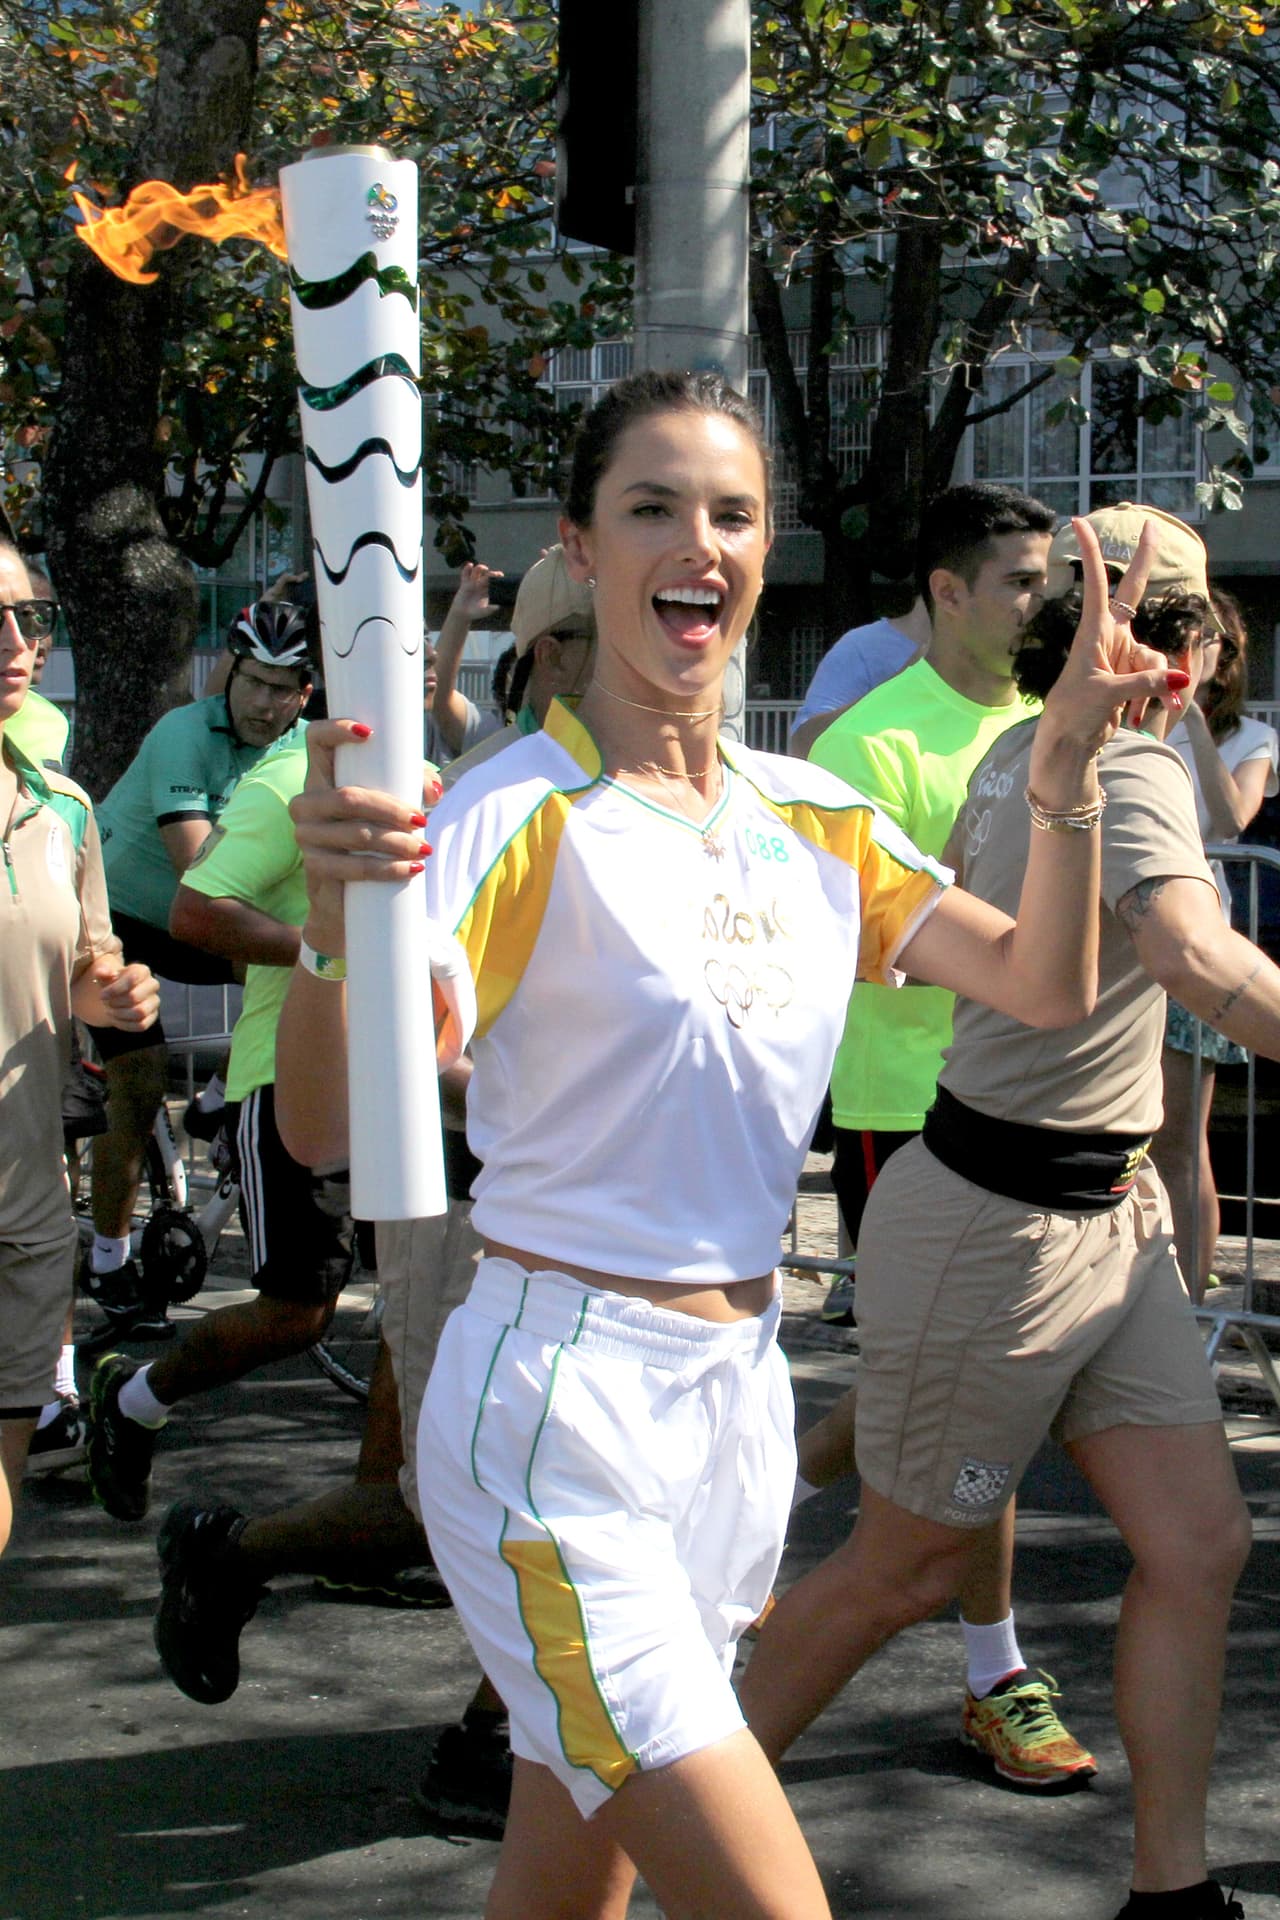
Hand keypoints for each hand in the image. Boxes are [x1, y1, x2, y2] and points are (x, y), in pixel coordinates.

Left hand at [95, 960, 160, 1031]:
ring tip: (110, 1011)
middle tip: (107, 1003)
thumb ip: (102, 973)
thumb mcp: (105, 976)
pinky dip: (125, 1024)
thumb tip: (101, 972)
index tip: (102, 995)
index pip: (132, 978)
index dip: (114, 989)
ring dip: (120, 1014)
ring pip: (139, 1012)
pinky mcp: (152, 1016)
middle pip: (134, 997)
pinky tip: (117, 1019)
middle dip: (116, 1002)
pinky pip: (141, 1025)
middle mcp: (152, 984)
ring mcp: (154, 1001)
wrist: (118, 996)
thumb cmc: (112, 984)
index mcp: (142, 971)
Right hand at [288, 720, 431, 952]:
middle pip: (347, 797)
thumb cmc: (374, 838)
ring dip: (394, 842)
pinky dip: (386, 869)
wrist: (349, 899)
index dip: (336, 730)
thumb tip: (431, 789)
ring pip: (354, 834)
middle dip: (389, 809)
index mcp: (321, 777)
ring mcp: (305, 836)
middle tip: (420, 820)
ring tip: (423, 848)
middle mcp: (305, 803)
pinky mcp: (315, 868)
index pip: (316, 740)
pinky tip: (410, 869)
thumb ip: (414, 785)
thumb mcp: (394, 805)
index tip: (369, 732)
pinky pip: (352, 866)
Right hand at [449, 562, 502, 624]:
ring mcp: (472, 583)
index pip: (493, 581)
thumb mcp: (483, 612)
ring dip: (479, 568)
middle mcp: (480, 584)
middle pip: (485, 574)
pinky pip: (465, 574)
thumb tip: (497, 607)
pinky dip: (467, 569)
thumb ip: (489, 609)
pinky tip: (470, 565)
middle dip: (488, 571)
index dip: (496, 576)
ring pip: (476, 572)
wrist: (463, 613)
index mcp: (486, 589)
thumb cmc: (475, 613)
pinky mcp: (464, 584)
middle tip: (490, 572)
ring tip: (481, 568)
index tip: (500, 575)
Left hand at [1040, 517, 1188, 756]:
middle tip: (1152, 527)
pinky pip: (1157, 675)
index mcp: (1093, 632)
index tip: (1078, 522)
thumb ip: (1142, 682)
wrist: (1071, 741)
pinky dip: (1158, 694)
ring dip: (1154, 683)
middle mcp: (1109, 637)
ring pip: (1155, 655)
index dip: (1090, 553)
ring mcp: (1123, 654)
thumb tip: (1178, 678)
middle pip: (1132, 594)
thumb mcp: (1105, 694)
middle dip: (1143, 563)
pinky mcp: (1133, 673)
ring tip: (1138, 710)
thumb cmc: (1074, 712)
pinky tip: (1149, 714)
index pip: (1095, 585)